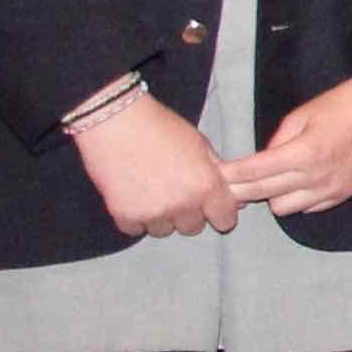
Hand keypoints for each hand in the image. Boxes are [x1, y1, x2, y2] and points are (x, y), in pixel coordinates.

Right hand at [73, 91, 240, 237]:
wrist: (114, 121)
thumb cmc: (160, 127)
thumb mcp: (199, 144)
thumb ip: (215, 172)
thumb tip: (236, 195)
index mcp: (207, 186)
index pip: (225, 220)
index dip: (219, 214)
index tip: (211, 208)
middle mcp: (183, 204)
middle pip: (193, 228)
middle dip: (187, 214)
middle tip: (175, 193)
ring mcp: (153, 212)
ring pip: (164, 230)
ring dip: (160, 217)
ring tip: (150, 192)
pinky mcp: (125, 216)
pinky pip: (135, 230)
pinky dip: (134, 218)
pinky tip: (131, 196)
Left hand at [221, 32, 351, 216]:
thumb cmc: (341, 104)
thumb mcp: (300, 115)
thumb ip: (276, 143)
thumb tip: (258, 163)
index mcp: (304, 152)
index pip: (253, 172)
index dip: (228, 175)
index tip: (212, 175)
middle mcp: (318, 176)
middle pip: (262, 194)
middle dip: (239, 189)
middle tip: (226, 183)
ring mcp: (333, 189)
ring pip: (282, 209)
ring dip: (270, 196)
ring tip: (268, 180)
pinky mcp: (345, 193)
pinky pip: (307, 208)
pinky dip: (296, 198)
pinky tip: (296, 182)